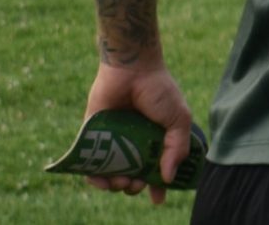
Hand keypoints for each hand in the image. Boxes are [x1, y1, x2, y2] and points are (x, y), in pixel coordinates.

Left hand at [82, 62, 191, 204]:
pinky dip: (93, 176)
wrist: (132, 68)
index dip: (158, 186)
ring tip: (119, 181)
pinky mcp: (93, 136)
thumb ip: (176, 149)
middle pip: (133, 175)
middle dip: (135, 186)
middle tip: (135, 183)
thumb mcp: (178, 120)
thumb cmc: (159, 91)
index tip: (157, 199)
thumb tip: (168, 179)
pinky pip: (90, 162)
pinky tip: (100, 180)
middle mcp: (134, 142)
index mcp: (156, 140)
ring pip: (111, 173)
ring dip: (115, 184)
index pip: (156, 169)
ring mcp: (114, 140)